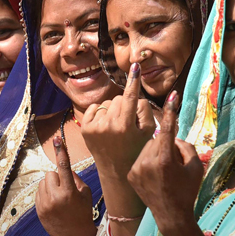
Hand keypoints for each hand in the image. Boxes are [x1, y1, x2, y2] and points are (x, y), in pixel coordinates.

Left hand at [35, 136, 96, 235]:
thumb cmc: (84, 213)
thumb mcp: (86, 193)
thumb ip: (75, 178)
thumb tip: (64, 167)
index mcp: (70, 192)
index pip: (64, 167)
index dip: (61, 152)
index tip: (57, 139)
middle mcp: (55, 198)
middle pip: (50, 173)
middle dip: (57, 177)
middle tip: (65, 188)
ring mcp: (45, 205)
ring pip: (43, 182)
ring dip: (50, 186)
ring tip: (59, 198)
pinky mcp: (38, 211)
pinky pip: (38, 192)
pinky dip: (45, 194)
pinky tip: (53, 204)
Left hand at [81, 62, 154, 179]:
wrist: (116, 170)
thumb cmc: (137, 149)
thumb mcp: (149, 132)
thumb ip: (145, 110)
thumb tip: (135, 94)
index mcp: (126, 126)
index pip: (131, 97)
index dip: (134, 80)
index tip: (135, 65)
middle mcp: (108, 125)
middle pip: (120, 98)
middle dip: (126, 105)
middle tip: (128, 122)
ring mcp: (94, 127)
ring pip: (108, 103)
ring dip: (114, 110)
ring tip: (117, 127)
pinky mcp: (85, 128)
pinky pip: (95, 107)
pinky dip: (102, 112)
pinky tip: (106, 125)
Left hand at [127, 92, 202, 235]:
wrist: (170, 215)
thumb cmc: (187, 190)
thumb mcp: (195, 166)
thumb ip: (186, 146)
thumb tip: (173, 134)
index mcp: (165, 159)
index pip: (168, 128)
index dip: (171, 110)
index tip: (173, 95)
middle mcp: (148, 162)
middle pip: (156, 139)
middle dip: (165, 144)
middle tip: (173, 161)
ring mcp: (136, 168)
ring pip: (146, 147)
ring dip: (155, 152)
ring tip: (162, 170)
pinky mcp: (130, 174)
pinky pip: (139, 157)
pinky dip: (147, 161)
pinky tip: (153, 175)